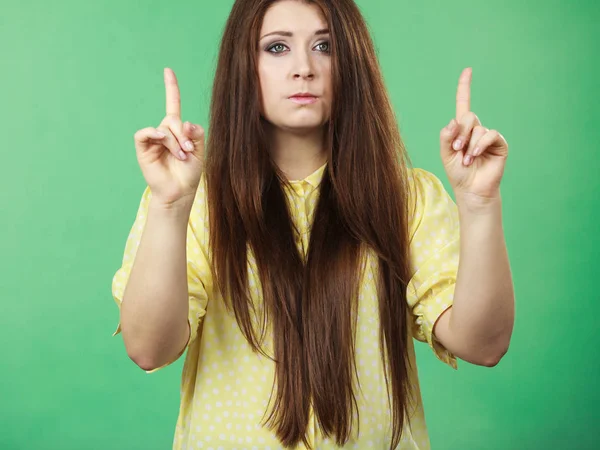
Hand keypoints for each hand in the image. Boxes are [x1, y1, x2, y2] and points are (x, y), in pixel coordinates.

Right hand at [133, 67, 204, 206]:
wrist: (180, 191)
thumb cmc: (189, 172)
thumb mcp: (200, 150)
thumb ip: (196, 133)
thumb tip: (185, 123)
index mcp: (178, 130)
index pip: (173, 104)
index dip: (171, 88)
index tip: (168, 70)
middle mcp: (164, 131)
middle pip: (173, 118)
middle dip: (183, 133)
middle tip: (188, 150)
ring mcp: (153, 139)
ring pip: (163, 127)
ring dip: (174, 141)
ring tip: (180, 155)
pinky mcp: (143, 148)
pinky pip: (145, 133)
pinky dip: (155, 133)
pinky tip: (162, 139)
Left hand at [440, 68, 508, 203]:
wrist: (471, 190)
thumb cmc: (458, 173)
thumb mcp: (446, 154)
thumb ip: (446, 137)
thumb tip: (453, 121)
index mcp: (461, 129)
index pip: (463, 104)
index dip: (465, 87)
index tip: (468, 70)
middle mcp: (476, 129)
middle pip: (468, 116)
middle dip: (460, 132)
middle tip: (456, 149)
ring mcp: (488, 136)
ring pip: (477, 128)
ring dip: (468, 145)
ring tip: (467, 160)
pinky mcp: (499, 143)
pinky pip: (489, 134)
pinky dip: (480, 144)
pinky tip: (475, 155)